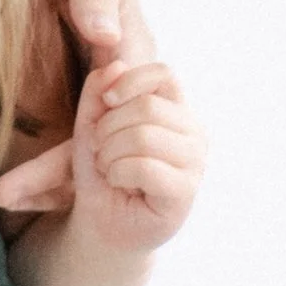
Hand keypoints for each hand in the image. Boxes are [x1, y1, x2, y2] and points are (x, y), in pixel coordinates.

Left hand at [0, 0, 155, 213]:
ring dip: (51, 178)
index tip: (71, 164)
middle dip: (61, 171)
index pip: (115, 100)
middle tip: (10, 195)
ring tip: (8, 198)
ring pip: (84, 143)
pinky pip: (63, 133)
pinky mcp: (69, 90)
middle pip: (101, 134)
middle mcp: (116, 75)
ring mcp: (93, 86)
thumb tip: (107, 36)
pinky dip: (46, 165)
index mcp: (125, 43)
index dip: (95, 132)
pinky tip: (20, 188)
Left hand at [66, 58, 205, 255]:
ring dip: (110, 153)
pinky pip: (145, 167)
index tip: (108, 100)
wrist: (101, 220)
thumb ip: (98, 91)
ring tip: (109, 168)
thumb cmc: (101, 169)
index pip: (164, 74)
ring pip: (145, 136)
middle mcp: (194, 132)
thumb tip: (116, 65)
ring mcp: (195, 163)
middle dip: (108, 129)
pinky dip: (118, 173)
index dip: (130, 82)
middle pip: (148, 107)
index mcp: (176, 110)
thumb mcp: (91, 123)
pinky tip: (120, 183)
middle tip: (101, 151)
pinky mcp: (186, 192)